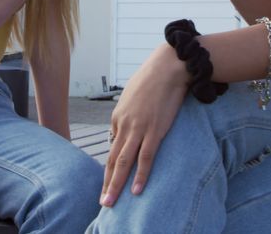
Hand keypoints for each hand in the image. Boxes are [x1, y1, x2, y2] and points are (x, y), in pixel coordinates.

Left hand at [101, 44, 188, 206]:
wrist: (168, 67)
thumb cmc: (154, 78)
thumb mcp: (134, 94)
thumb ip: (131, 111)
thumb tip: (132, 121)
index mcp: (118, 116)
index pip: (113, 146)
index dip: (111, 166)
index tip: (111, 180)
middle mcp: (123, 125)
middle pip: (112, 159)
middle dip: (106, 182)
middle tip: (102, 202)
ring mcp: (138, 128)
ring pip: (124, 162)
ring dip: (116, 185)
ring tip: (110, 203)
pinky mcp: (154, 130)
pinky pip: (145, 158)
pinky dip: (140, 176)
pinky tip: (136, 191)